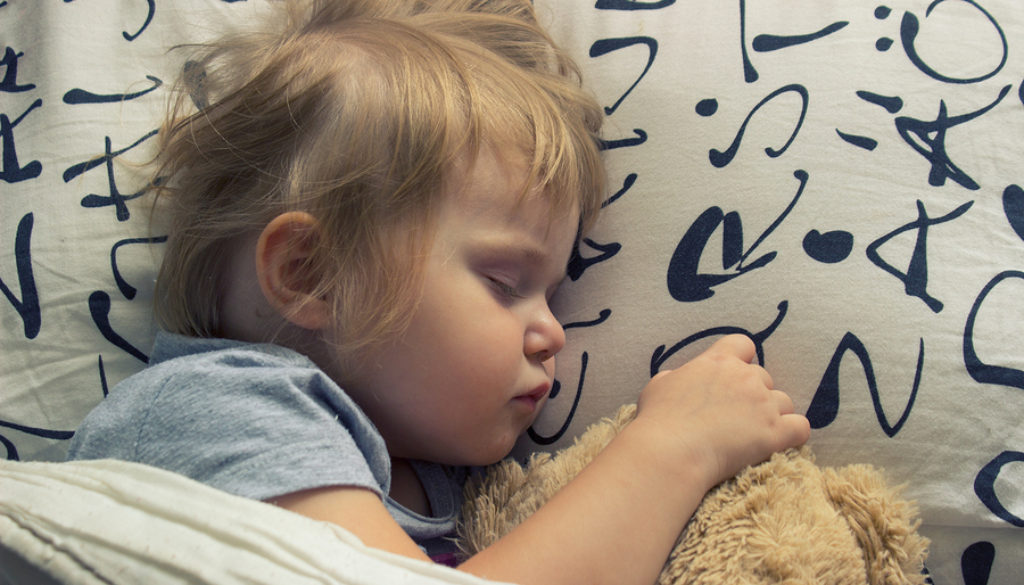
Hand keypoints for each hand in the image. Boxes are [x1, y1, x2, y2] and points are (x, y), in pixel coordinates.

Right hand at [632, 334, 810, 489]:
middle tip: (736, 417)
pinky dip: (793, 434)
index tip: (732, 378)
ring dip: (773, 415)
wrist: (670, 452)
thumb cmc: (659, 420)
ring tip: (753, 434)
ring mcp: (763, 404)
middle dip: (754, 395)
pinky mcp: (775, 433)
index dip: (742, 360)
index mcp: (718, 361)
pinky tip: (779, 443)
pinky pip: (801, 427)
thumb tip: (681, 379)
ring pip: (785, 402)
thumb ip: (678, 376)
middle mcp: (745, 377)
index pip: (744, 344)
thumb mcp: (658, 385)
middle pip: (765, 377)